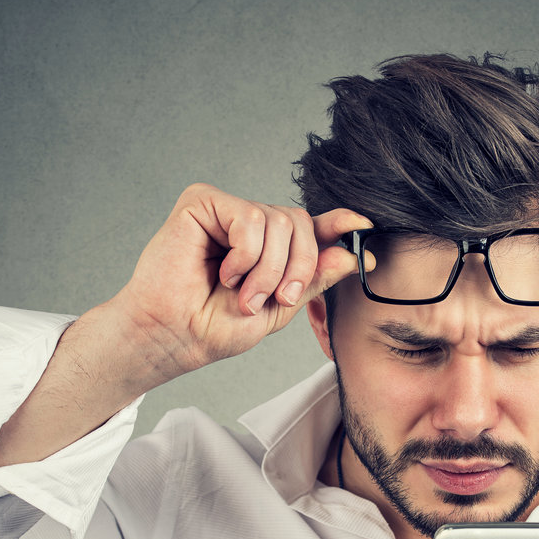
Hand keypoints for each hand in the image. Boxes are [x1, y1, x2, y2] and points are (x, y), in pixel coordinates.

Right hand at [109, 182, 371, 381]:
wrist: (174, 336)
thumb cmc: (214, 326)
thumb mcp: (279, 307)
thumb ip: (313, 279)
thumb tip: (352, 254)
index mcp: (269, 248)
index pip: (311, 226)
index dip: (338, 223)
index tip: (363, 226)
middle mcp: (250, 225)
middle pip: (302, 223)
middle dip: (299, 266)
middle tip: (276, 298)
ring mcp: (227, 211)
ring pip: (280, 221)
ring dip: (268, 269)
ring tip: (242, 294)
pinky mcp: (203, 202)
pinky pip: (250, 218)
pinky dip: (245, 254)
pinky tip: (224, 272)